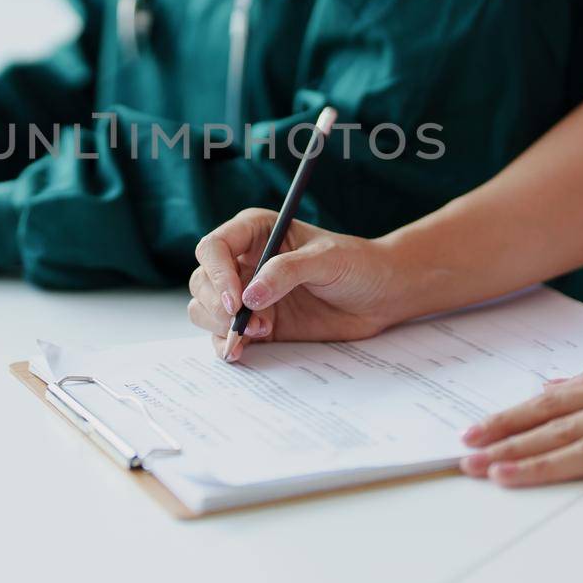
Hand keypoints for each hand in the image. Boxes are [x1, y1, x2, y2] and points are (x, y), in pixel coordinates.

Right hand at [186, 208, 399, 360]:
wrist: (380, 295)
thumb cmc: (357, 264)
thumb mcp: (327, 259)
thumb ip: (287, 272)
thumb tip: (250, 296)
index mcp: (255, 232)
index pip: (214, 247)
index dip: (217, 274)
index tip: (237, 301)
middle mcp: (244, 261)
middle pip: (202, 281)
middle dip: (217, 305)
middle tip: (246, 323)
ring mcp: (248, 294)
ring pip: (205, 309)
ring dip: (222, 325)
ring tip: (261, 331)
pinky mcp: (257, 324)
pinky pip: (223, 335)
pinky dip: (226, 345)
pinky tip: (241, 351)